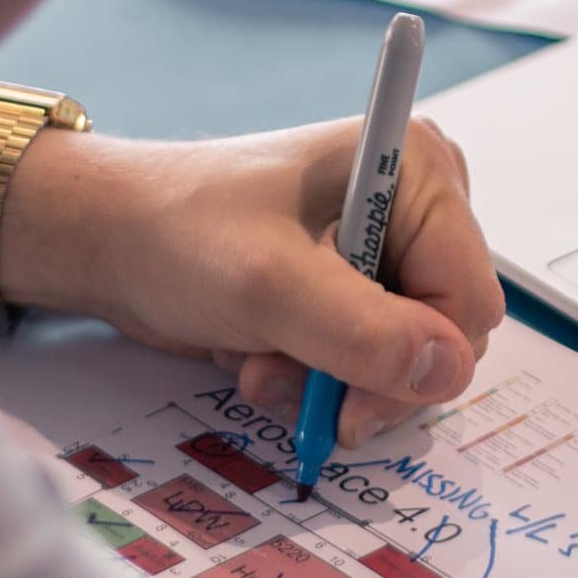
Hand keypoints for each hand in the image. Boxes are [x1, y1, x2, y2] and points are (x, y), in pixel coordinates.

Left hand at [6, 118, 504, 445]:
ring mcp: (387, 242)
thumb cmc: (179, 235)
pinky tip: (260, 356)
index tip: (349, 407)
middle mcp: (416, 201)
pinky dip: (316, 373)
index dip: (420, 363)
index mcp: (419, 169)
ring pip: (405, 356)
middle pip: (444, 333)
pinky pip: (369, 356)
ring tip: (260, 367)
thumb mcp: (271, 289)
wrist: (108, 238)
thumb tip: (452, 371)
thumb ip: (366, 334)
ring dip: (332, 380)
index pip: (470, 297)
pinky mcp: (356, 280)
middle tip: (289, 387)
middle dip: (365, 374)